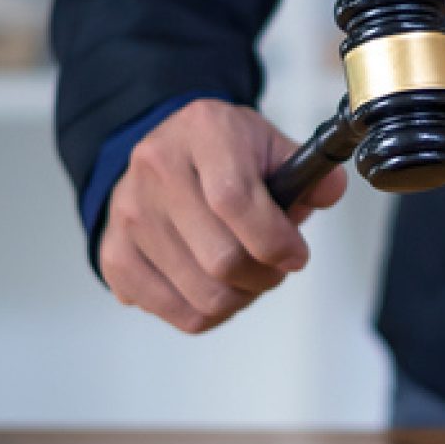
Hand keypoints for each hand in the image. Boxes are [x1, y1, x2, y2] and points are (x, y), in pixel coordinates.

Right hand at [98, 99, 348, 333]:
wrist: (165, 151)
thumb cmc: (223, 152)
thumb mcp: (268, 143)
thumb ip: (307, 170)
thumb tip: (329, 191)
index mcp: (204, 132)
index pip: (235, 200)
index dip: (274, 239)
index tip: (296, 254)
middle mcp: (157, 169)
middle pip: (221, 258)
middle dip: (265, 276)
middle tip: (276, 267)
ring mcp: (129, 213)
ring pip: (202, 294)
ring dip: (241, 297)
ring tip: (248, 275)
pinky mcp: (114, 253)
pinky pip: (174, 311)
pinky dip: (208, 312)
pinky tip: (216, 284)